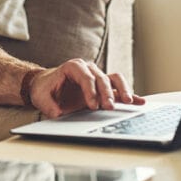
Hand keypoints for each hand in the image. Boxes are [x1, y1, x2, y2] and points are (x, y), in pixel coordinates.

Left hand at [29, 58, 145, 117]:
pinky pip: (118, 88)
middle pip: (102, 78)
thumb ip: (49, 105)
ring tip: (128, 102)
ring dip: (122, 90)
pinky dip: (129, 94)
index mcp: (72, 67)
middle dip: (106, 93)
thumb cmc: (44, 89)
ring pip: (114, 79)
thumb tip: (58, 113)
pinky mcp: (103, 87)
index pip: (86, 77)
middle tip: (108, 107)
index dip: (91, 91)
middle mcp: (88, 69)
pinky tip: (139, 101)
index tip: (92, 106)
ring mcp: (97, 76)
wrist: (46, 85)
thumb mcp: (41, 97)